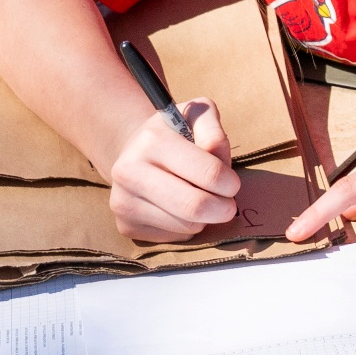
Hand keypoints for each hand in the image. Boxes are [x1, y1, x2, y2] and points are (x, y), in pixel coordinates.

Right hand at [108, 100, 238, 240]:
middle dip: (222, 209)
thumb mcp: (197, 116)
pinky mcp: (126, 226)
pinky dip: (185, 228)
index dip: (230, 183)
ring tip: (196, 197)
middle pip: (195, 207)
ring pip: (187, 227)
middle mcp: (129, 172)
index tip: (232, 184)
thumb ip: (214, 131)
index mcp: (152, 141)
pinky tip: (176, 209)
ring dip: (203, 218)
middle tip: (228, 205)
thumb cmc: (175, 134)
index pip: (208, 173)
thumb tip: (217, 157)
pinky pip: (174, 238)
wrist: (134, 152)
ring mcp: (123, 202)